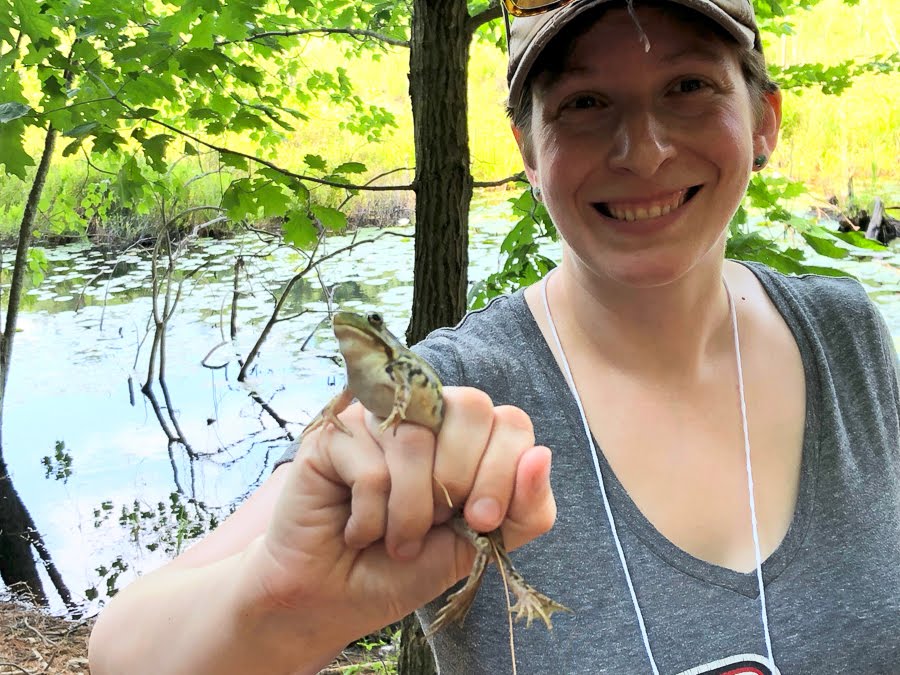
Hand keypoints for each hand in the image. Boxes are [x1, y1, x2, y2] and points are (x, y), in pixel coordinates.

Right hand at [243, 386, 556, 646]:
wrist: (334, 600)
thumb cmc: (405, 568)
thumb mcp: (479, 546)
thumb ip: (523, 508)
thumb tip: (542, 454)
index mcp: (467, 436)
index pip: (510, 421)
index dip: (504, 471)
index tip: (482, 520)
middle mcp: (425, 415)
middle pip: (471, 407)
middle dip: (461, 481)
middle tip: (437, 525)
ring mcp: (379, 419)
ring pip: (418, 441)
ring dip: (411, 513)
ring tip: (395, 540)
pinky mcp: (334, 435)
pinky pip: (370, 466)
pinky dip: (370, 517)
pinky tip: (357, 531)